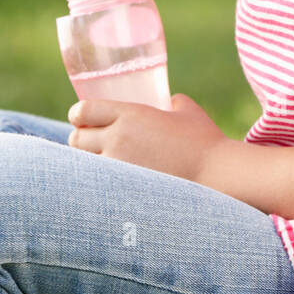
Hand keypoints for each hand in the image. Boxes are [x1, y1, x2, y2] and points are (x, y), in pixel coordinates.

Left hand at [66, 92, 227, 182]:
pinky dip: (98, 185)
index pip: (83, 111)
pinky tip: (106, 185)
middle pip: (76, 139)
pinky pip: (98, 187)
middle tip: (89, 143)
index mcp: (129, 114)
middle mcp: (117, 139)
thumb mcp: (188, 111)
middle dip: (80, 140)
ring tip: (98, 165)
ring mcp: (118, 168)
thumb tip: (168, 101)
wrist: (216, 176)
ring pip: (84, 166)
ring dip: (87, 164)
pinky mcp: (123, 192)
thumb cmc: (205, 142)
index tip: (79, 118)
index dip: (78, 114)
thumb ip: (173, 101)